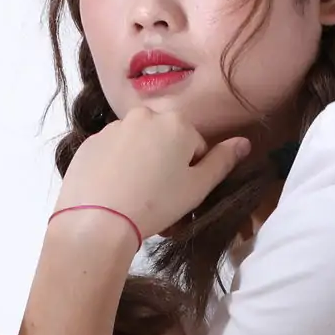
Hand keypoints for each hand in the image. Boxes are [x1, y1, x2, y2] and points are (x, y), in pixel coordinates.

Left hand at [55, 107, 250, 245]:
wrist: (98, 219)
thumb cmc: (156, 203)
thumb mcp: (197, 187)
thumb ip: (222, 161)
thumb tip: (244, 142)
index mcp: (176, 122)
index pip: (196, 145)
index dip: (192, 171)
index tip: (180, 192)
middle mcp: (144, 115)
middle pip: (165, 140)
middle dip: (166, 163)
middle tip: (159, 196)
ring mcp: (113, 127)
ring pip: (138, 145)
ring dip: (142, 163)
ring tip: (135, 196)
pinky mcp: (90, 142)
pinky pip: (112, 153)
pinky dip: (116, 167)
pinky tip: (114, 192)